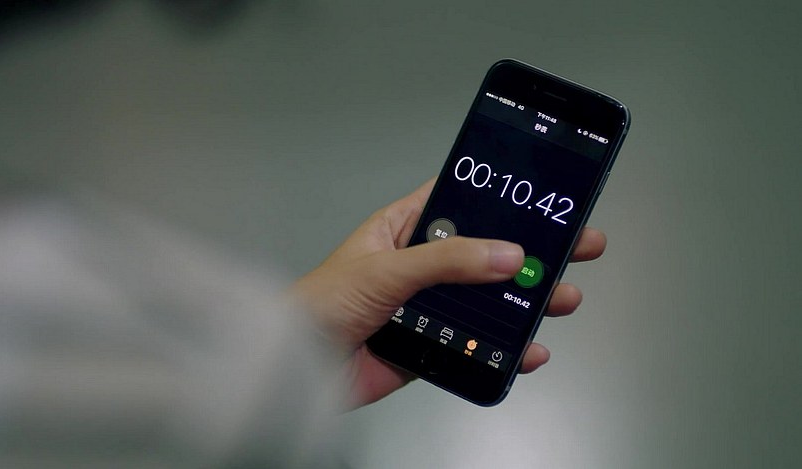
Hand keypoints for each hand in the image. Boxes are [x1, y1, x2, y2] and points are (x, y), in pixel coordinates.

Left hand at [292, 179, 606, 407]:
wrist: (298, 368)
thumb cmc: (322, 302)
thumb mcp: (387, 269)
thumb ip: (447, 260)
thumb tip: (506, 254)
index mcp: (404, 230)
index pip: (461, 202)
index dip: (501, 198)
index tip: (544, 196)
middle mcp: (420, 264)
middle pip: (486, 252)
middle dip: (531, 251)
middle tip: (577, 246)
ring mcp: (428, 306)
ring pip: (487, 299)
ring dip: (526, 300)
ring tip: (563, 298)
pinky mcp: (431, 345)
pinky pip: (476, 345)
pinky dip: (505, 349)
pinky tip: (530, 350)